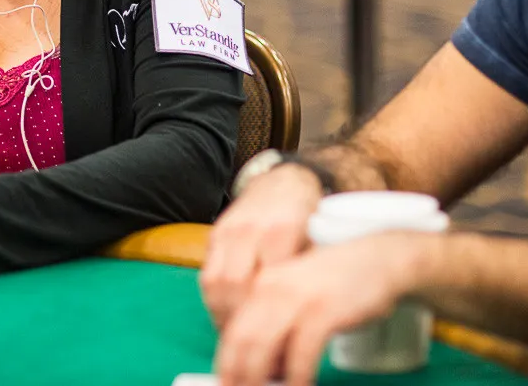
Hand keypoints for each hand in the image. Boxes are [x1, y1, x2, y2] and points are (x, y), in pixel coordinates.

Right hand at [201, 164, 324, 328]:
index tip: (276, 339)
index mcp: (282, 230)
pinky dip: (215, 301)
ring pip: (215, 282)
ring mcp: (229, 230)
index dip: (267, 315)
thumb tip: (297, 321)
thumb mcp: (320, 240)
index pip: (266, 283)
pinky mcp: (216, 233)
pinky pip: (207, 274)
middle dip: (240, 321)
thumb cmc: (311, 215)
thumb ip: (304, 275)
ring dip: (223, 315)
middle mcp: (250, 229)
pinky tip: (227, 316)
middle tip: (253, 346)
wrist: (288, 180)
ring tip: (237, 337)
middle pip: (235, 285)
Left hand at [215, 232, 424, 385]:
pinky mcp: (323, 311)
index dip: (226, 362)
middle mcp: (272, 288)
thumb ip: (275, 324)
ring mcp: (297, 299)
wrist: (381, 259)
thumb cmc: (339, 284)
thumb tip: (261, 367)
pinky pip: (301, 354)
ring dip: (259, 379)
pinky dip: (296, 378)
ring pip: (263, 348)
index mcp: (262, 283)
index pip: (231, 328)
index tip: (228, 382)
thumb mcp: (297, 297)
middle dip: (237, 375)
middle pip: (240, 341)